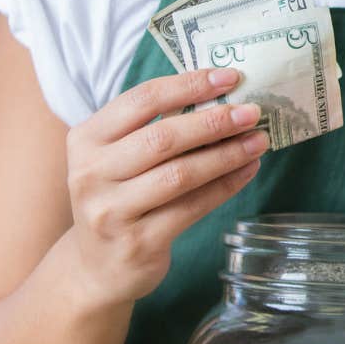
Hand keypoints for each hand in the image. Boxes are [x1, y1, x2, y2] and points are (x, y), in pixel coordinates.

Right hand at [65, 67, 266, 306]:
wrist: (97, 266)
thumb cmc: (118, 196)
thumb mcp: (118, 156)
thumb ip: (154, 126)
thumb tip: (220, 96)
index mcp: (87, 139)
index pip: (142, 100)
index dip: (188, 85)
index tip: (229, 77)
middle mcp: (92, 173)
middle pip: (162, 138)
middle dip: (214, 122)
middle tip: (251, 112)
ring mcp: (112, 211)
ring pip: (180, 174)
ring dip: (226, 155)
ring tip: (257, 141)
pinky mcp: (138, 243)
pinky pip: (191, 207)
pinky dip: (225, 186)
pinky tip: (247, 171)